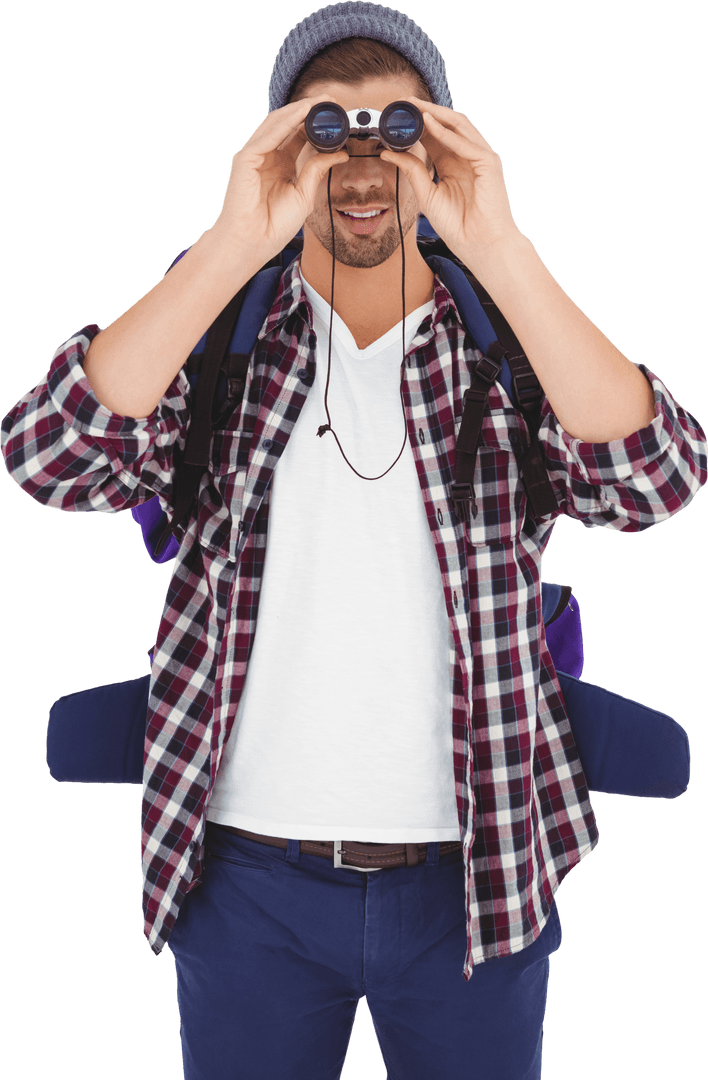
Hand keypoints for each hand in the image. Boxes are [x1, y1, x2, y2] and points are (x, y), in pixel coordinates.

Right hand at [210, 96, 348, 267]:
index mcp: (281, 164)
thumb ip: (317, 171)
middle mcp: (268, 156)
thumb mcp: (304, 195)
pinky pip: (267, 136)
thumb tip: (340, 153)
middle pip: (288, 124)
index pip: (299, 135)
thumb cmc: (273, 225)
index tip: (337, 115)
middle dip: (308, 110)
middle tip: (331, 100)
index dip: (316, 123)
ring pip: (277, 124)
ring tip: (319, 101)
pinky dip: (285, 122)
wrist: (253, 243)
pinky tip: (301, 113)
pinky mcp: (245, 159)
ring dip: (298, 110)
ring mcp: (255, 156)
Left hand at [380, 97, 521, 267]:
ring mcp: (480, 158)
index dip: (416, 125)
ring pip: (458, 127)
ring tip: (415, 106)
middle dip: (426, 112)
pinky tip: (430, 125)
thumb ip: (412, 172)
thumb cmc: (458, 226)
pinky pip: (466, 143)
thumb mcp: (427, 195)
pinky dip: (447, 134)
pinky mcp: (489, 164)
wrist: (480, 246)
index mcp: (453, 165)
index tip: (396, 116)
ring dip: (436, 115)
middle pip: (446, 127)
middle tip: (403, 103)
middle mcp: (467, 157)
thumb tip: (388, 153)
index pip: (434, 138)